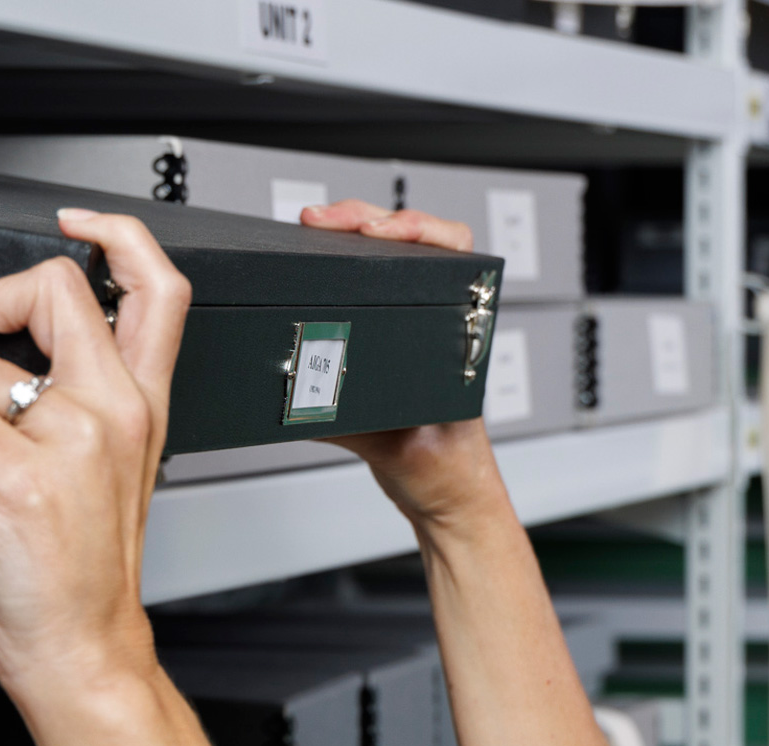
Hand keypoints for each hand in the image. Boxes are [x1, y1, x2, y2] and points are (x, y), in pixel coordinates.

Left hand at [0, 208, 193, 704]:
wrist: (79, 653)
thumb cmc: (76, 581)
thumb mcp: (54, 489)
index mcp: (137, 408)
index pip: (157, 289)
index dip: (112, 236)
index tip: (71, 224)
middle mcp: (116, 413)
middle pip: (59, 288)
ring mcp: (75, 441)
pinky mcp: (24, 476)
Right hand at [296, 200, 513, 528]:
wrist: (450, 503)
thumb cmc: (446, 475)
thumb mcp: (399, 448)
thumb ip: (355, 425)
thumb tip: (308, 393)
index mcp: (460, 336)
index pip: (452, 251)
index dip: (412, 228)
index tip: (371, 232)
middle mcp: (444, 325)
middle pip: (412, 241)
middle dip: (364, 219)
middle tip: (322, 221)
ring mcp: (419, 333)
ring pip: (391, 260)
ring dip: (353, 237)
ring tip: (319, 227)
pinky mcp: (391, 349)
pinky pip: (369, 291)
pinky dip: (342, 269)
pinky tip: (318, 260)